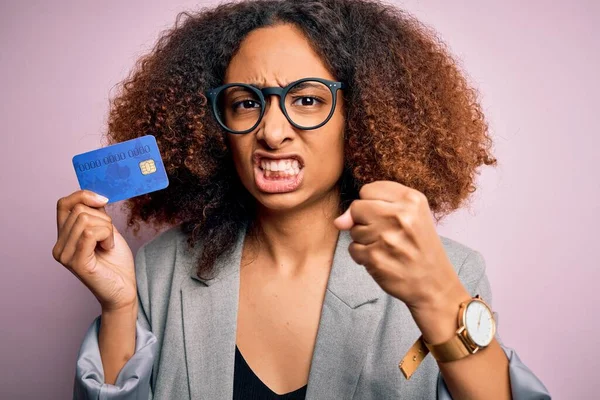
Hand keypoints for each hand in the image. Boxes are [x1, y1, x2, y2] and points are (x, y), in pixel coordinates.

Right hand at [52, 190, 136, 311]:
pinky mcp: (76, 262)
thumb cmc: (116, 262)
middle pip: (79, 210)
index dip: (83, 195)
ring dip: (106, 228)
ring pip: (85, 220)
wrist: (124, 289)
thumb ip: (96, 214)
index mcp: (63, 237)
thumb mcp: (106, 230)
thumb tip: (94, 195)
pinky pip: (90, 234)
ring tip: (108, 244)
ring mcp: (64, 255)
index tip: (103, 200)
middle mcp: (59, 246)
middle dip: (103, 218)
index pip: (63, 204)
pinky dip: (107, 236)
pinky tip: (108, 248)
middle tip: (109, 237)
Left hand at [333, 181, 468, 313]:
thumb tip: (339, 221)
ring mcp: (386, 237)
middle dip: (364, 220)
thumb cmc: (419, 246)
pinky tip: (382, 259)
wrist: (434, 283)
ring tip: (386, 247)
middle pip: (357, 207)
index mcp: (412, 200)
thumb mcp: (411, 216)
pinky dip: (363, 256)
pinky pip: (353, 249)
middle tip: (385, 233)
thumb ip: (374, 206)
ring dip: (364, 239)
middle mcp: (400, 215)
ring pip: (353, 229)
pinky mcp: (375, 258)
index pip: (368, 189)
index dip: (371, 204)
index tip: (386, 216)